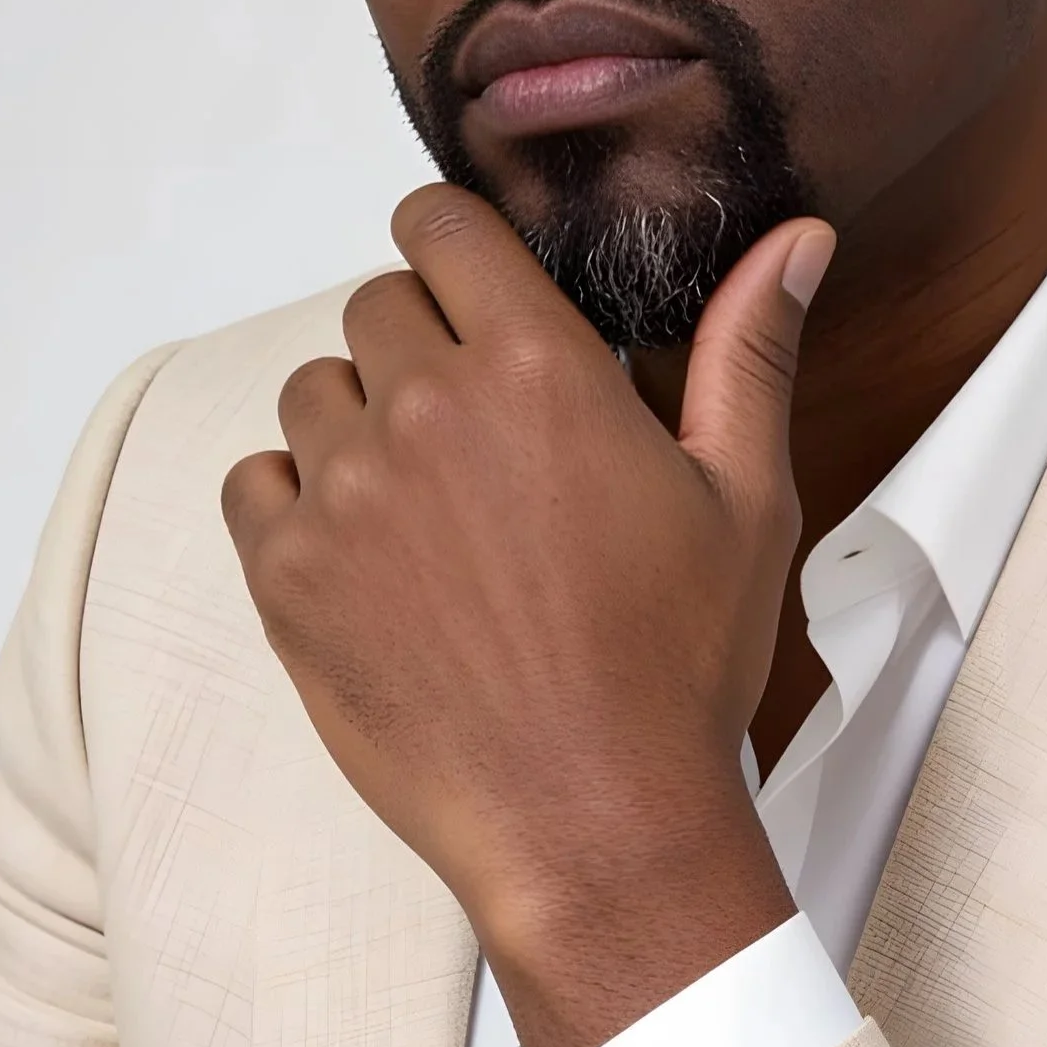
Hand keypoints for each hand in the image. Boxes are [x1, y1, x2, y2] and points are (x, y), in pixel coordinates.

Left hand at [222, 186, 836, 1046]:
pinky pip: (251, 484)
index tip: (467, 283)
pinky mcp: (288, 577)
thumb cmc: (672, 670)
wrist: (593, 822)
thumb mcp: (742, 499)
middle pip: (374, 307)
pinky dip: (293, 502)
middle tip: (476, 430)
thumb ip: (747, 350)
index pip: (438, 224)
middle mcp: (425, 410)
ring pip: (313, 393)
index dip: (451, 245)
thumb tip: (794, 243)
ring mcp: (344, 494)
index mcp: (536, 368)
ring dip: (357, 424)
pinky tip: (366, 553)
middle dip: (419, 344)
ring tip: (428, 506)